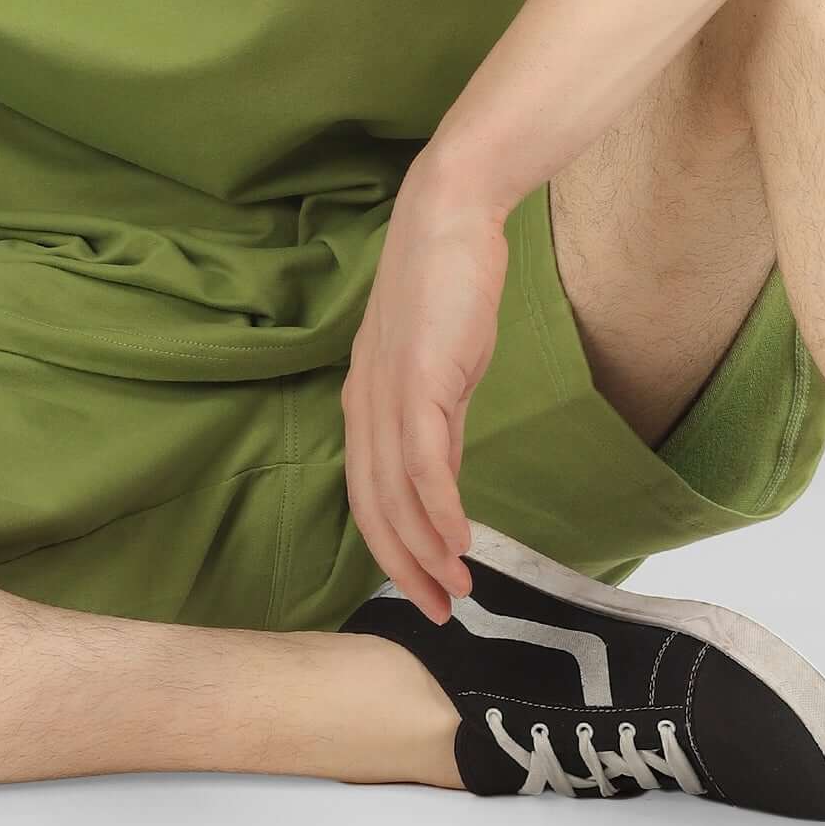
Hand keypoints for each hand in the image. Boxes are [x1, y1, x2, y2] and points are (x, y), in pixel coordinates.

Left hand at [340, 174, 510, 621]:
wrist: (452, 214)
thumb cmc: (450, 281)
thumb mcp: (441, 364)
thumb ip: (437, 419)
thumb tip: (444, 474)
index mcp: (365, 400)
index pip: (368, 492)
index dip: (393, 547)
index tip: (426, 585)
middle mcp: (365, 402)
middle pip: (373, 506)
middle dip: (405, 567)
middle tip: (438, 611)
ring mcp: (388, 392)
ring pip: (395, 493)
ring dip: (426, 551)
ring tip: (456, 590)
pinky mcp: (419, 379)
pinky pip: (424, 462)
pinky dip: (440, 510)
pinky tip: (460, 541)